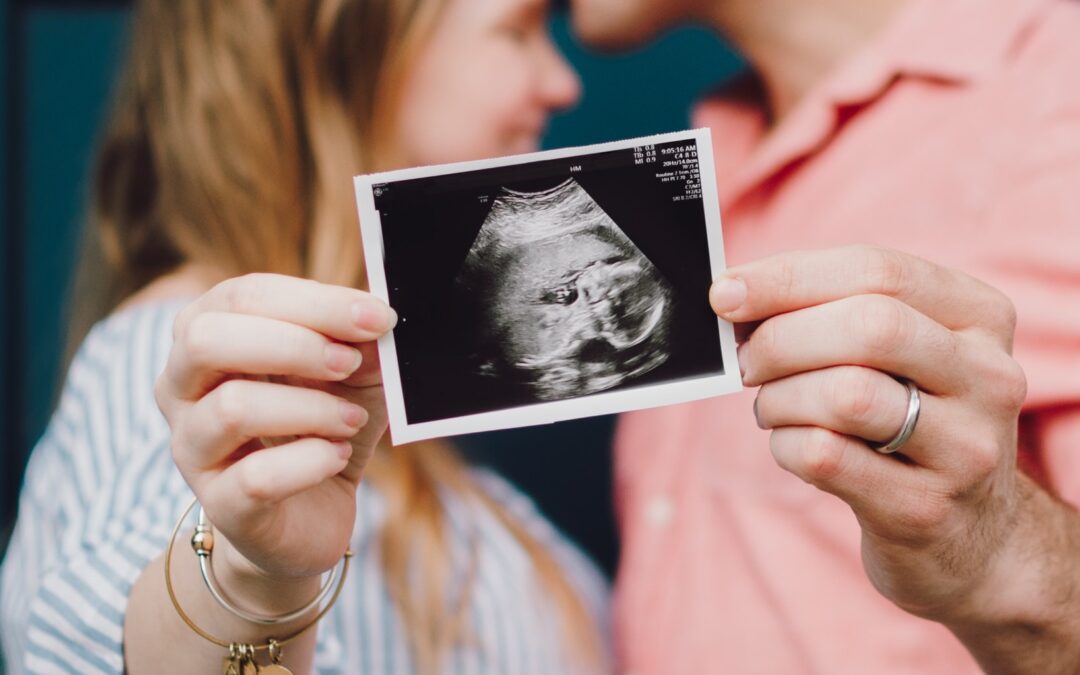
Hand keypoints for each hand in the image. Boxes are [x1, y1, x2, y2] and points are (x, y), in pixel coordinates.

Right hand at [155, 274, 396, 598]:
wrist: (311, 515)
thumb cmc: (323, 426)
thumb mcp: (352, 374)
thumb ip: (360, 341)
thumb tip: (376, 315)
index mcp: (207, 336)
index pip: (243, 296)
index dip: (315, 302)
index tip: (376, 317)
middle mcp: (181, 388)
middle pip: (207, 339)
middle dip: (294, 344)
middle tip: (349, 363)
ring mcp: (192, 449)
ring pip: (233, 408)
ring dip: (311, 408)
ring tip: (351, 420)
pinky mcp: (220, 505)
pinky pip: (257, 477)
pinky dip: (312, 461)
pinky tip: (337, 457)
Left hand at [709, 245, 1028, 621]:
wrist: (970, 537)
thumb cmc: (908, 420)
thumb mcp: (899, 357)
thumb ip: (832, 311)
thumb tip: (735, 294)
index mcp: (981, 317)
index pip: (878, 270)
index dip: (788, 277)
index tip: (725, 293)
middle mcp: (989, 377)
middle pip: (869, 327)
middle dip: (781, 339)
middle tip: (745, 362)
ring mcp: (966, 449)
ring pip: (845, 394)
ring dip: (780, 397)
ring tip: (773, 408)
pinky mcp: (924, 509)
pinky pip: (826, 457)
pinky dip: (785, 445)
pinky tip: (790, 446)